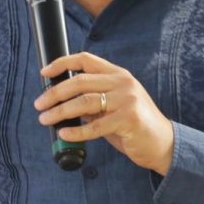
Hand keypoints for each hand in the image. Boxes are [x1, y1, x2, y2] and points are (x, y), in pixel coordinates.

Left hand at [35, 52, 173, 174]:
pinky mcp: (129, 119)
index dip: (62, 63)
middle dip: (54, 93)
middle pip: (79, 82)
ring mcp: (127, 100)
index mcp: (118, 74)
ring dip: (60, 111)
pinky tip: (64, 133)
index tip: (44, 73)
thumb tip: (60, 102)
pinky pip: (95, 125)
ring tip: (45, 119)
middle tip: (39, 104)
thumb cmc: (133, 125)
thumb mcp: (113, 106)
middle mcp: (123, 82)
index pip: (86, 59)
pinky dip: (76, 131)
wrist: (164, 144)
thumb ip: (92, 100)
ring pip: (84, 102)